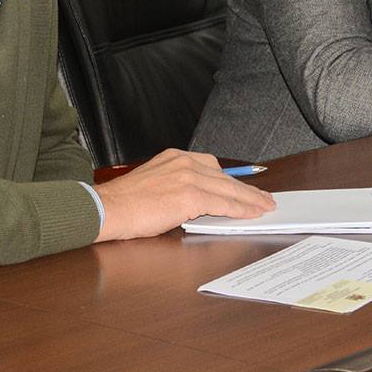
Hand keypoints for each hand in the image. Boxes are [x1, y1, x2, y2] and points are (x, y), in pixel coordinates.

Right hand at [92, 148, 274, 241]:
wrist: (106, 209)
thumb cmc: (125, 205)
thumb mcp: (154, 184)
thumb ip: (177, 186)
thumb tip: (199, 201)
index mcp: (175, 157)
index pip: (213, 167)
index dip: (232, 180)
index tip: (246, 187)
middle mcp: (184, 162)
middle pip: (225, 177)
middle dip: (247, 189)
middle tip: (265, 198)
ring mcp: (188, 177)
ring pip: (228, 189)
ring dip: (249, 200)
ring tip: (265, 207)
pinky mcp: (189, 195)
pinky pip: (222, 203)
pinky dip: (240, 209)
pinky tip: (251, 214)